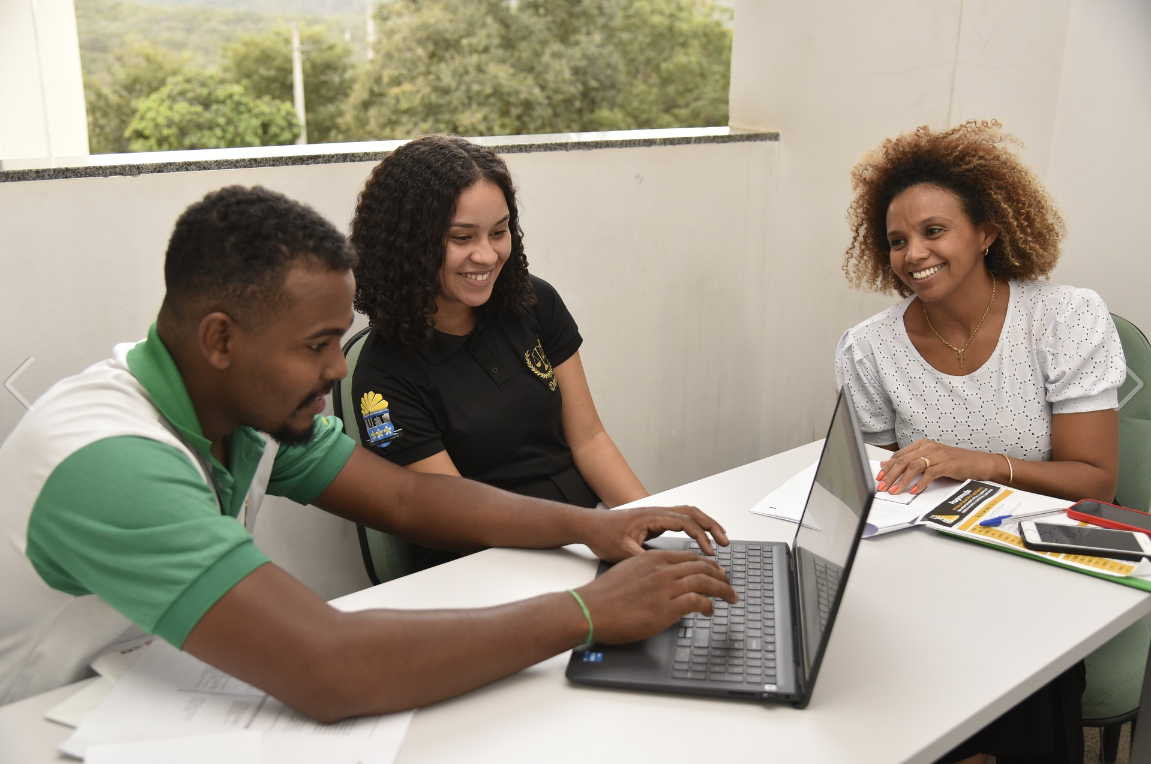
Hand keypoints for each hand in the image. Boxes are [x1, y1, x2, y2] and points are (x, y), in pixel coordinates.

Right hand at [575, 550, 737, 643]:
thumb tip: (660, 583)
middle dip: (720, 575)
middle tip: (729, 584)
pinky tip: (710, 611)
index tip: (716, 571)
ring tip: (730, 596)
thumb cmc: (604, 596)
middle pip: (701, 566)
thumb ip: (648, 574)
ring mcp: (665, 588)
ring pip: (705, 581)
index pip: (689, 557)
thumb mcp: (628, 572)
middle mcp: (662, 570)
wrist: (591, 608)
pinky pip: (698, 601)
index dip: (707, 564)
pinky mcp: (666, 607)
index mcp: (653, 559)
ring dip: (722, 589)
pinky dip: (708, 605)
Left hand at [576, 505, 729, 561]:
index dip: (700, 537)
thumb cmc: (603, 535)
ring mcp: (657, 515)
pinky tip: (699, 539)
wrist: (590, 526)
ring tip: (719, 539)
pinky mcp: (655, 521)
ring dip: (705, 525)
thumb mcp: (622, 551)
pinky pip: (682, 519)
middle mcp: (657, 512)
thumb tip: (663, 567)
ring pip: (689, 514)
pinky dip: (695, 527)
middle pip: (693, 513)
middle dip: (711, 526)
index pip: (685, 522)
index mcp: (652, 517)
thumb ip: (644, 557)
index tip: (709, 552)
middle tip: (725, 542)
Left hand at [876, 438, 996, 493]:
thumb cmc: (955, 462)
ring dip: (902, 480)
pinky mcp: (948, 464)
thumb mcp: (931, 460)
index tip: (879, 477)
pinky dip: (920, 483)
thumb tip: (890, 466)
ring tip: (895, 490)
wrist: (979, 463)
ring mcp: (938, 455)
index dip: (888, 466)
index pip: (899, 455)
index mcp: (923, 444)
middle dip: (891, 475)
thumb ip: (912, 461)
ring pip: (914, 466)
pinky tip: (914, 490)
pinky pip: (930, 473)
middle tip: (882, 486)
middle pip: (903, 460)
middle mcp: (929, 447)